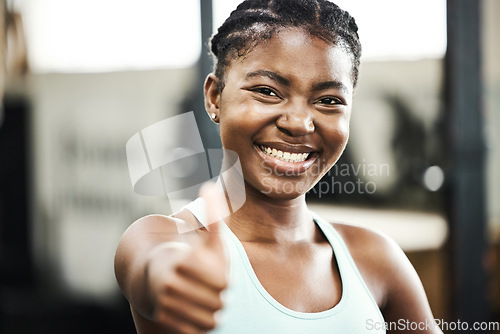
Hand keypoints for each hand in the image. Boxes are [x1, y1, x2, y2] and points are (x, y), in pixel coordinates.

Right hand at [148, 183, 227, 333]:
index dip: (223, 278)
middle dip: (217, 294)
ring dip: (211, 311)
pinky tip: (195, 310)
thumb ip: (212, 215)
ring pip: (209, 319)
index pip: (223, 281)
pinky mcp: (163, 318)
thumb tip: (210, 185)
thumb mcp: (205, 237)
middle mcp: (170, 282)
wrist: (155, 275)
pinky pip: (196, 330)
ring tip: (203, 297)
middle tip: (209, 286)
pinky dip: (199, 324)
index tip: (214, 271)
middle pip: (217, 301)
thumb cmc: (190, 256)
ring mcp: (164, 302)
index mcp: (185, 261)